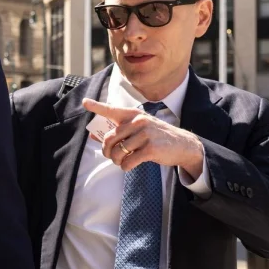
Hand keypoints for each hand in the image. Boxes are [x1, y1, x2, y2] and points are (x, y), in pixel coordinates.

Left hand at [83, 99, 204, 178]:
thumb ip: (118, 131)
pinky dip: (125, 166)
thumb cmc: (155, 137)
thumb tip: (93, 135)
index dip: (97, 106)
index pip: (112, 110)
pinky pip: (129, 161)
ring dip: (117, 161)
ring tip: (121, 162)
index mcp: (134, 115)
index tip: (85, 102)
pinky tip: (129, 165)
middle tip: (110, 156)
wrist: (183, 145)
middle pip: (110, 138)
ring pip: (118, 151)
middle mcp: (139, 121)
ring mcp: (145, 134)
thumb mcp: (138, 130)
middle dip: (106, 151)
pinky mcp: (151, 148)